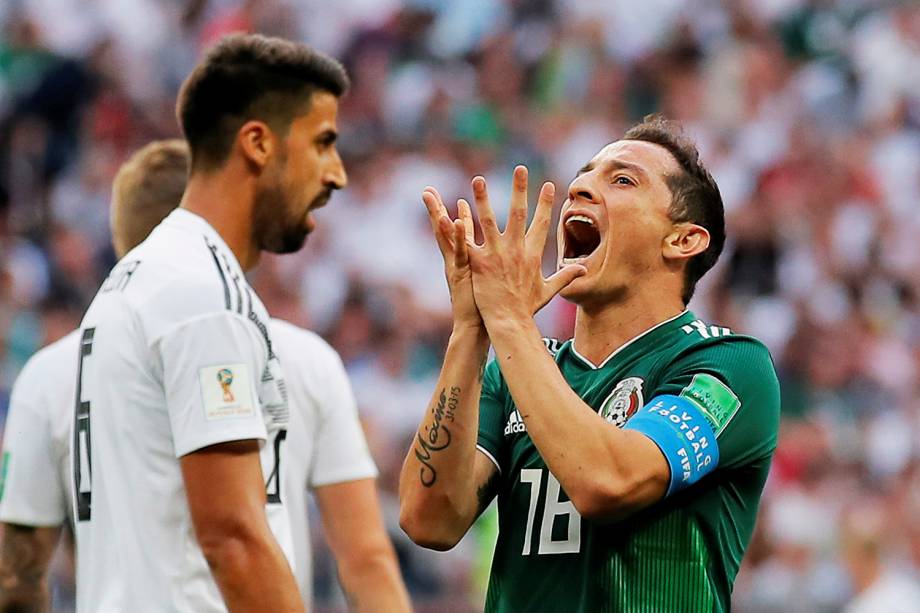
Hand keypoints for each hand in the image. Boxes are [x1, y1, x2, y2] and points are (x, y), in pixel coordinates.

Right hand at [422, 187, 481, 330]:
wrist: (476, 328)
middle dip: (434, 209)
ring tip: (430, 198)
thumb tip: (501, 264)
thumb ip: (491, 270)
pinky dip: (458, 235)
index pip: (457, 233)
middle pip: (443, 230)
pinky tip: (455, 219)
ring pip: (445, 236)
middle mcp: (456, 260)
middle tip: (425, 190)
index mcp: (464, 261)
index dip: (453, 214)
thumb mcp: (487, 284)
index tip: (449, 196)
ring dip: (438, 215)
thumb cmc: (486, 307)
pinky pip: (460, 251)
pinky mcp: (462, 273)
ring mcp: (457, 266)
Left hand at [464, 166, 585, 325]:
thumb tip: (584, 271)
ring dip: (483, 199)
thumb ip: (565, 277)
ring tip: (478, 179)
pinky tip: (452, 212)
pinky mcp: (479, 263)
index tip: (550, 185)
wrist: (510, 323)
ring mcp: (497, 255)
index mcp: (532, 255)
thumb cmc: (527, 309)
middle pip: (518, 213)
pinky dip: (460, 228)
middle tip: (520, 168)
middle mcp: (516, 250)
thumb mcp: (548, 291)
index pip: (542, 223)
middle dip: (520, 189)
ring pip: (488, 221)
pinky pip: (468, 241)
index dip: (546, 204)